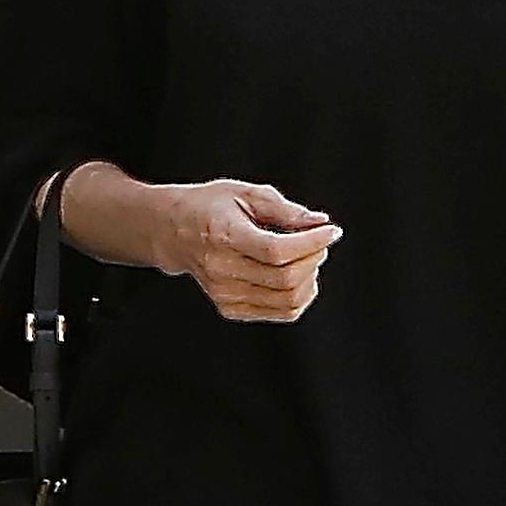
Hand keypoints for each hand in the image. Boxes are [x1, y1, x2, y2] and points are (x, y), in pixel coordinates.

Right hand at [145, 176, 338, 322]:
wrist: (173, 232)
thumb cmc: (210, 208)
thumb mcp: (246, 193)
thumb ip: (285, 210)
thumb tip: (320, 223)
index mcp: (223, 236)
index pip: (277, 251)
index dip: (312, 243)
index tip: (332, 231)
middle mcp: (221, 270)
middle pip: (286, 278)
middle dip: (315, 258)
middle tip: (319, 241)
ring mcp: (224, 293)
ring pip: (288, 301)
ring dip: (310, 278)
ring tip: (307, 257)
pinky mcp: (230, 307)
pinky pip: (281, 312)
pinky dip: (300, 296)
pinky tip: (297, 276)